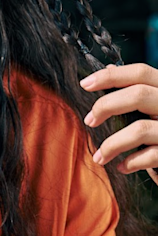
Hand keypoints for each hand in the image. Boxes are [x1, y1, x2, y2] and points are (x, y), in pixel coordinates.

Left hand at [80, 63, 157, 184]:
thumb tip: (109, 69)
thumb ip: (138, 88)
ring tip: (99, 157)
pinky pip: (150, 156)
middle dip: (106, 106)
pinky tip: (121, 166)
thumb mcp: (155, 104)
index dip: (111, 76)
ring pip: (140, 129)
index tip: (85, 84)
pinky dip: (130, 162)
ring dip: (112, 145)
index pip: (140, 72)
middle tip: (89, 121)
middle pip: (138, 94)